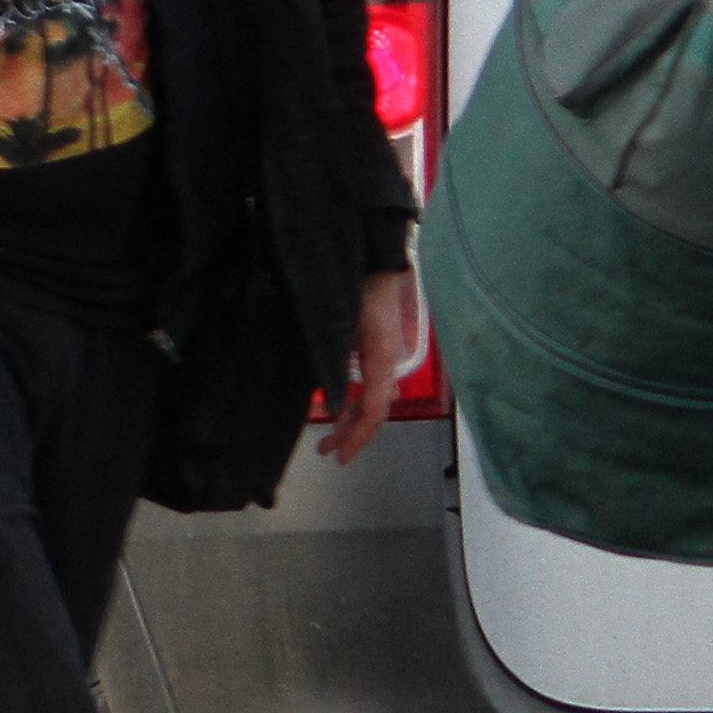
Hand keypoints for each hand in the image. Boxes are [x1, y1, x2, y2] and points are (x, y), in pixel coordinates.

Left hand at [319, 268, 424, 463]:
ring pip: (370, 398)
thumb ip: (336, 362)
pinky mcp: (375, 347)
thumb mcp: (340, 325)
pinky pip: (367, 383)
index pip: (373, 410)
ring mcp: (382, 355)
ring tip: (328, 436)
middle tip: (326, 451)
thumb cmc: (355, 286)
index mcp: (382, 359)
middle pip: (373, 410)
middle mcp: (386, 362)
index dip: (358, 436)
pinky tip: (337, 405)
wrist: (374, 256)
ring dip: (350, 418)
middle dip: (351, 433)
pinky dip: (352, 399)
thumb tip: (328, 399)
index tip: (339, 456)